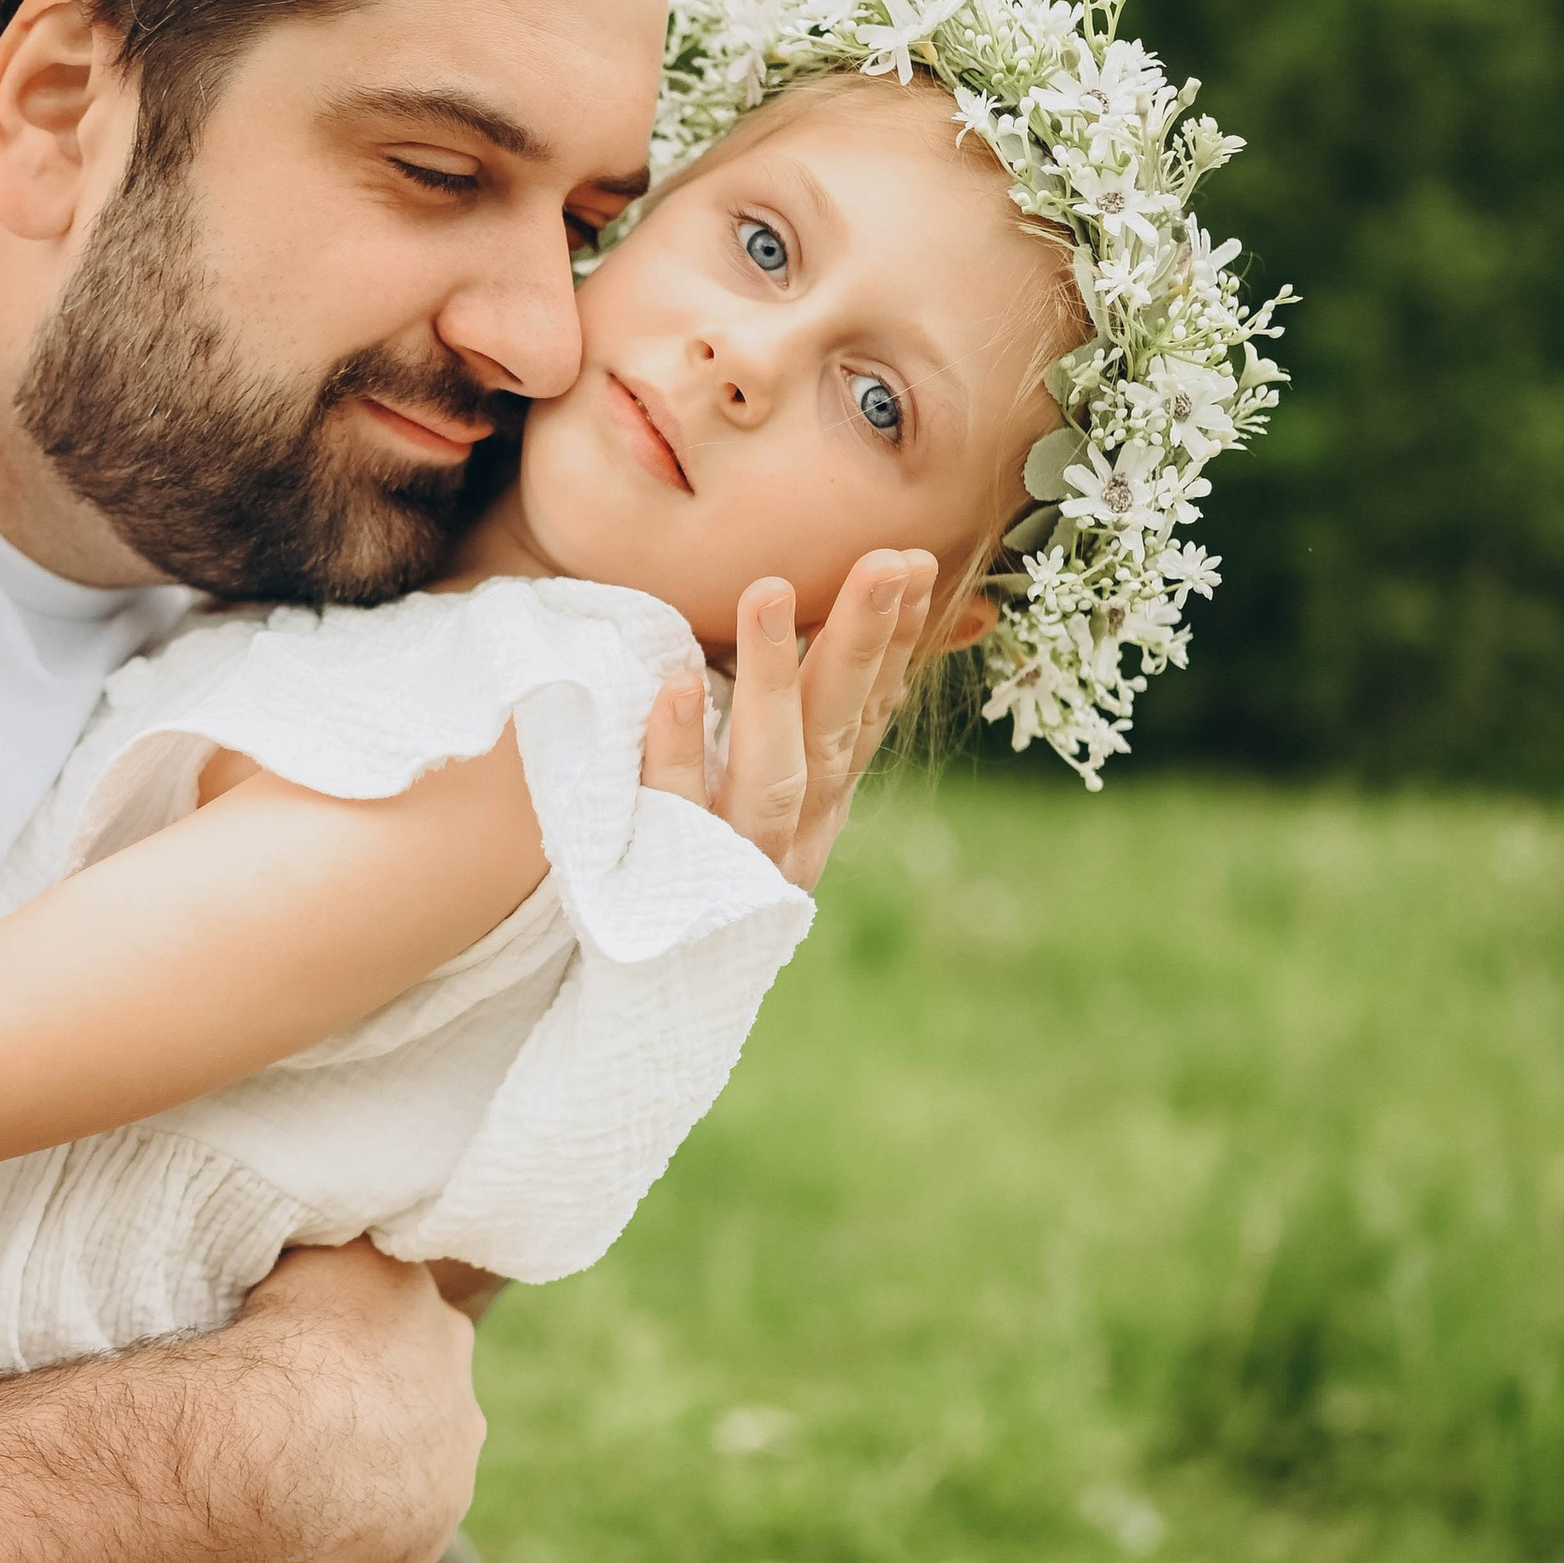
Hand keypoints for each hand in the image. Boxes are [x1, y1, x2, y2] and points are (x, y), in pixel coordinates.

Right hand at [231, 1238, 486, 1562]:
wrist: (280, 1435)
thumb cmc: (289, 1336)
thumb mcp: (327, 1257)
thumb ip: (353, 1270)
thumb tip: (346, 1277)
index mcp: (443, 1328)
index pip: (417, 1334)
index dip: (367, 1346)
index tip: (323, 1358)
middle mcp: (464, 1405)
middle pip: (425, 1410)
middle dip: (381, 1415)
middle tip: (315, 1422)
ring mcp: (450, 1480)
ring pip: (414, 1478)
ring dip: (373, 1478)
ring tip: (304, 1478)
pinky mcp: (425, 1541)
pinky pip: (388, 1537)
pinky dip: (353, 1534)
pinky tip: (306, 1523)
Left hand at [639, 549, 937, 890]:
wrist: (645, 1003)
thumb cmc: (702, 872)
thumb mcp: (766, 798)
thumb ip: (803, 729)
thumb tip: (846, 654)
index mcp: (819, 808)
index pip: (870, 714)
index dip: (899, 642)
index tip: (918, 564)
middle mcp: (794, 835)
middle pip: (838, 729)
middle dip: (865, 641)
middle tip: (888, 558)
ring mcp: (739, 863)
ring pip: (770, 769)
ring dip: (772, 678)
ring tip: (771, 589)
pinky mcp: (674, 885)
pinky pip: (675, 816)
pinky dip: (678, 754)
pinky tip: (678, 688)